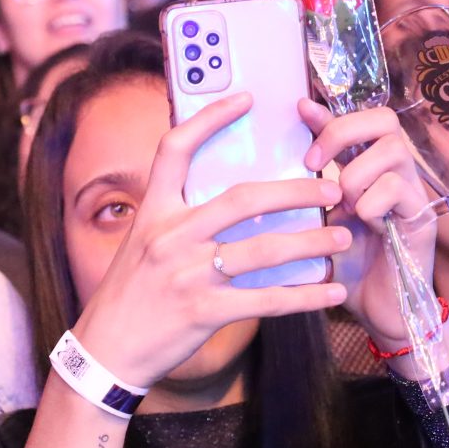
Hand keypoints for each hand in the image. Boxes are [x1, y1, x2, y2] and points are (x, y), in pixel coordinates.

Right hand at [73, 93, 347, 388]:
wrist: (105, 348)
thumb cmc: (128, 294)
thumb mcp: (141, 244)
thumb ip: (177, 220)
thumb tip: (231, 202)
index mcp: (153, 212)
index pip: (176, 150)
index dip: (210, 119)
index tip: (245, 99)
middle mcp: (170, 236)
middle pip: (242, 199)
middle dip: (294, 190)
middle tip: (331, 186)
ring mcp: (187, 274)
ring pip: (264, 250)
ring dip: (311, 242)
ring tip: (342, 237)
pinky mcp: (204, 311)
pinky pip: (266, 300)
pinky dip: (304, 296)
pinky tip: (330, 293)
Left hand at [298, 100, 435, 347]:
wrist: (378, 313)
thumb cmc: (345, 266)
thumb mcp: (317, 222)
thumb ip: (307, 190)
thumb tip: (275, 165)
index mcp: (367, 170)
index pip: (355, 121)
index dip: (328, 111)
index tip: (299, 108)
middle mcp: (394, 174)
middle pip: (384, 119)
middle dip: (343, 131)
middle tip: (315, 163)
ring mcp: (413, 194)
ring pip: (393, 150)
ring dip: (357, 174)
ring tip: (342, 204)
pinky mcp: (423, 219)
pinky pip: (399, 188)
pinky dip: (372, 203)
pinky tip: (363, 226)